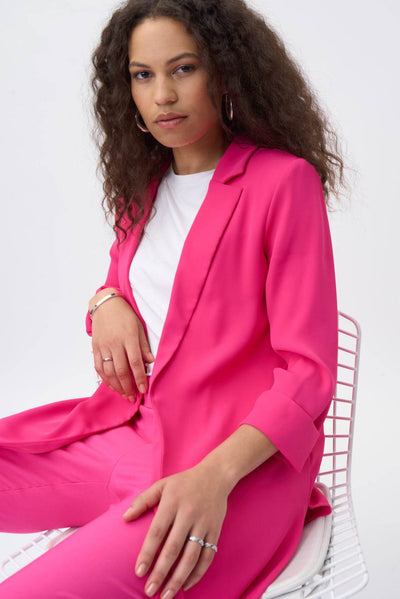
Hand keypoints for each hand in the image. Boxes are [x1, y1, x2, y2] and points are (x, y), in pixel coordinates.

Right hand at [90, 288, 153, 400]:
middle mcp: (115, 343)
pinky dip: (104, 378)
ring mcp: (103, 346)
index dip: (139, 378)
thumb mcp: (139, 327)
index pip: (135, 363)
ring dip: (116, 385)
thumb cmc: (125, 316)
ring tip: (123, 394)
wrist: (106, 305)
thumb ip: (144, 346)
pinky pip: (98, 366)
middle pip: (121, 370)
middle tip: (132, 397)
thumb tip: (150, 362)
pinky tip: (111, 385)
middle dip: (128, 386)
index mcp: (128, 338)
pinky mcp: (95, 347)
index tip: (143, 389)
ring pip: (108, 371)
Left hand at [122, 463, 229, 597]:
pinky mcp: (215, 531)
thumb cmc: (184, 482)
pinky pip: (207, 556)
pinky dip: (198, 573)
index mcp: (172, 502)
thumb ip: (143, 500)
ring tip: (167, 595)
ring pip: (192, 556)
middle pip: (174, 548)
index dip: (148, 553)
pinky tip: (186, 585)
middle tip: (150, 591)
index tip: (139, 572)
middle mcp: (188, 514)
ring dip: (179, 578)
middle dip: (161, 572)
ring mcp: (203, 524)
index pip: (157, 531)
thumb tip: (125, 518)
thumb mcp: (162, 485)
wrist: (216, 475)